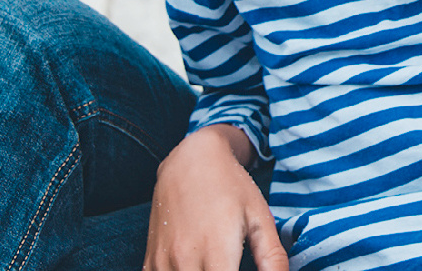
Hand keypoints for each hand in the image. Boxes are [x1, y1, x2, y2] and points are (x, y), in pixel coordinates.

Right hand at [145, 126, 284, 270]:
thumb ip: (272, 256)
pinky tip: (196, 266)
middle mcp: (184, 261)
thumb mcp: (259, 217)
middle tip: (232, 265)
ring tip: (217, 264)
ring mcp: (162, 263)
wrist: (189, 161)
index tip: (243, 270)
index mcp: (215, 252)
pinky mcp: (149, 263)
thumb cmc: (230, 187)